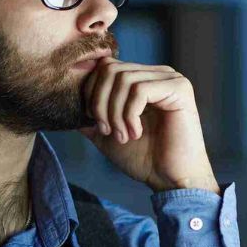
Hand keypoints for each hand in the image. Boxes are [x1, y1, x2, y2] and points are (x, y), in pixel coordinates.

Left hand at [80, 58, 219, 194]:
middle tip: (107, 131)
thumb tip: (67, 102)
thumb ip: (90, 115)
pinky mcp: (180, 89)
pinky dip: (130, 114)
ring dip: (115, 113)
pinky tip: (136, 133)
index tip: (96, 124)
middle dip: (100, 103)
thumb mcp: (107, 133)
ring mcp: (170, 78)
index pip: (105, 67)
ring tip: (123, 136)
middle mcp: (157, 73)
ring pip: (123, 79)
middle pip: (110, 70)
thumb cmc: (143, 158)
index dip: (91, 93)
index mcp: (142, 78)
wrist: (171, 179)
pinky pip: (140, 90)